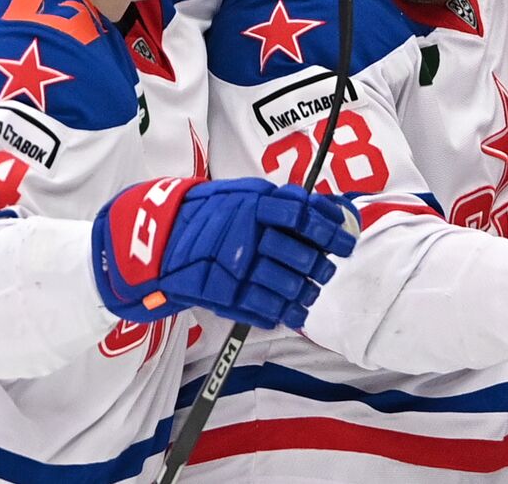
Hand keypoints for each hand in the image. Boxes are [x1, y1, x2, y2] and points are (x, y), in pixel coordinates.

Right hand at [92, 177, 358, 328]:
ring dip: (306, 293)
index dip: (329, 230)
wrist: (162, 238)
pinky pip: (266, 311)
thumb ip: (285, 201)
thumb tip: (332, 209)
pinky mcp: (225, 296)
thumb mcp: (247, 194)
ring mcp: (236, 269)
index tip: (345, 241)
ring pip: (288, 287)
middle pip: (301, 257)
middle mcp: (247, 236)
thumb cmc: (214, 213)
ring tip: (308, 293)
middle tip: (324, 270)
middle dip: (320, 267)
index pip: (302, 215)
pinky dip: (284, 314)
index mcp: (254, 205)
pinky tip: (291, 311)